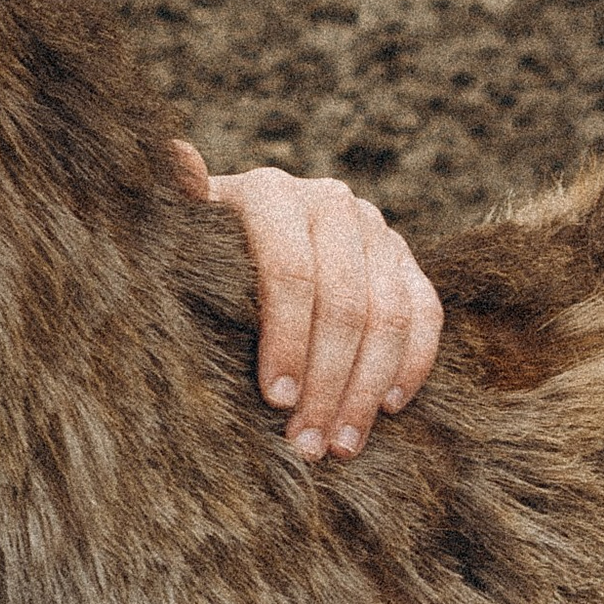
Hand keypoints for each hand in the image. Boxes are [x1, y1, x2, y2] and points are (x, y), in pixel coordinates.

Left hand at [171, 144, 442, 463]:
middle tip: (307, 442)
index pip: (291, 273)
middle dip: (327, 382)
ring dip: (367, 388)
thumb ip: (178, 208)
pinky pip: (426, 312)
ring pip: (389, 314)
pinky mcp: (405, 258)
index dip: (286, 341)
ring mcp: (374, 228)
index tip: (274, 401)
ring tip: (341, 444)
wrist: (247, 233)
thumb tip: (177, 159)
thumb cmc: (202, 250)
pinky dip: (412, 363)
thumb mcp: (181, 234)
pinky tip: (387, 408)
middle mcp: (329, 201)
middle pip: (345, 303)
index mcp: (270, 193)